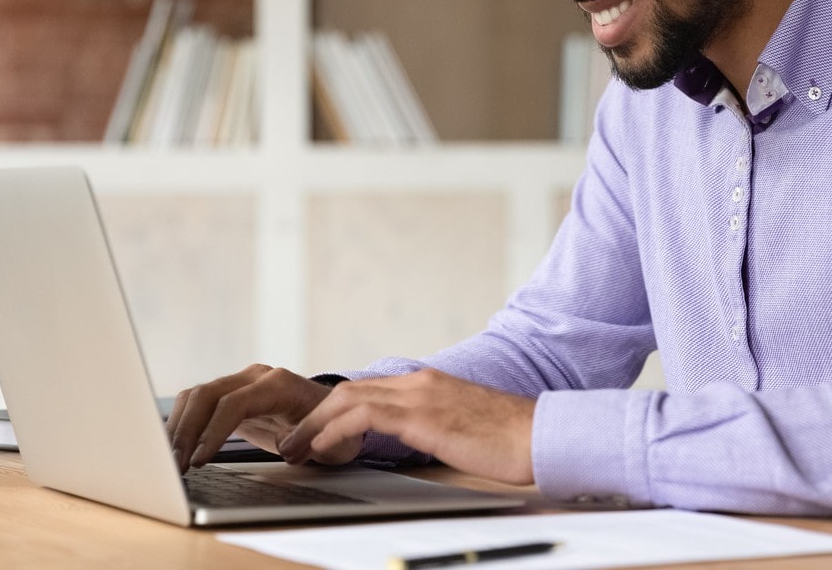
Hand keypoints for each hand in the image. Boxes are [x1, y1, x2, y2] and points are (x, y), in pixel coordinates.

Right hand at [167, 364, 332, 471]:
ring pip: (197, 395)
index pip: (235, 402)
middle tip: (175, 466)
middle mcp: (257, 377)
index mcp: (281, 385)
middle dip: (186, 431)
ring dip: (179, 427)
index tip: (199, 459)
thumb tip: (286, 448)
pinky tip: (176, 447)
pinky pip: (198, 403)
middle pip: (207, 394)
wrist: (337, 415)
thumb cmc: (335, 429)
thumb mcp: (330, 440)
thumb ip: (308, 441)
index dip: (214, 431)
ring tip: (170, 461)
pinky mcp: (230, 395)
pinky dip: (183, 423)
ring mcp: (242, 383)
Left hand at [277, 368, 535, 484]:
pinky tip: (321, 447)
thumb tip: (410, 442)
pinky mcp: (423, 416)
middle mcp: (420, 382)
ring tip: (294, 449)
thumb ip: (432, 426)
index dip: (333, 411)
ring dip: (314, 426)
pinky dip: (334, 430)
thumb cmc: (508, 440)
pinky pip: (364, 416)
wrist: (540, 435)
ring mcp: (421, 395)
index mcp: (428, 384)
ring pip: (349, 399)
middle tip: (291, 442)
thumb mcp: (461, 428)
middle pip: (350, 390)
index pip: (367, 390)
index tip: (313, 433)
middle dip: (314, 416)